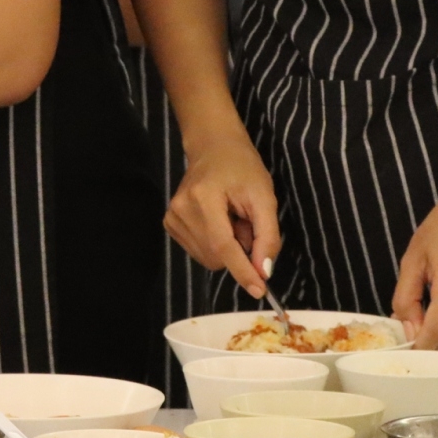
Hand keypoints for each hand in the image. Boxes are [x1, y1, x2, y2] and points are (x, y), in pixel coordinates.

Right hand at [165, 128, 279, 299]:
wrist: (213, 146)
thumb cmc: (242, 167)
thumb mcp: (264, 197)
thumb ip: (267, 235)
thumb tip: (263, 272)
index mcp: (203, 198)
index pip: (223, 246)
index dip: (242, 271)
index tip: (259, 291)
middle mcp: (181, 210)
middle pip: (217, 256)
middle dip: (239, 250)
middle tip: (246, 223)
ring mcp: (172, 218)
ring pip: (208, 258)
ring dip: (227, 247)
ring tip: (231, 219)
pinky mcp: (170, 224)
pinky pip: (199, 252)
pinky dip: (215, 245)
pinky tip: (218, 221)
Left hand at [390, 188, 437, 349]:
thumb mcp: (415, 256)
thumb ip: (406, 295)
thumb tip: (405, 326)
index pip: (434, 334)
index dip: (416, 349)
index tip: (397, 353)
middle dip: (422, 340)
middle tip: (399, 330)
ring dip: (435, 330)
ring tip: (415, 312)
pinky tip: (434, 304)